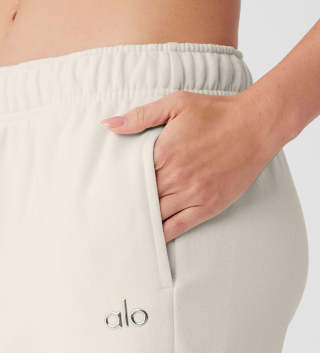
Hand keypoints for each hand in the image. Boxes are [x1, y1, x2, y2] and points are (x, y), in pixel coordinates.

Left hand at [101, 90, 280, 241]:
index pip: (130, 176)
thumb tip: (109, 124)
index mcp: (163, 152)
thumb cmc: (216, 112)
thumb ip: (141, 116)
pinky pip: (178, 227)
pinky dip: (162, 235)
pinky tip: (151, 240)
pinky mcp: (207, 206)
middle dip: (126, 206)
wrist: (256, 125)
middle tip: (107, 217)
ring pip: (156, 215)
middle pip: (141, 198)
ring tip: (124, 229)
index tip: (104, 193)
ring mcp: (192, 194)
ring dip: (141, 222)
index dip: (118, 185)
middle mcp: (175, 176)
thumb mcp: (177, 103)